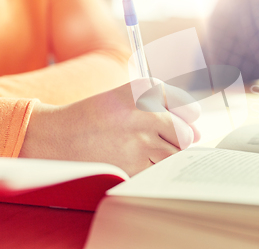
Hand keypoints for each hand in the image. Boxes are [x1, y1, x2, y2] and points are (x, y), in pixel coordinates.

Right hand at [19, 78, 200, 175]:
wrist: (58, 136)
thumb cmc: (101, 115)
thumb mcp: (132, 97)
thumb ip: (169, 109)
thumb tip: (199, 135)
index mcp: (145, 89)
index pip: (188, 109)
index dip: (184, 119)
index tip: (171, 122)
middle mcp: (144, 112)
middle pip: (187, 134)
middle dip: (177, 140)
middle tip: (154, 138)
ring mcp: (139, 141)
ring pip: (175, 155)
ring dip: (165, 155)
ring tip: (142, 147)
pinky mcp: (131, 166)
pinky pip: (158, 170)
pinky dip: (152, 168)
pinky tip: (133, 158)